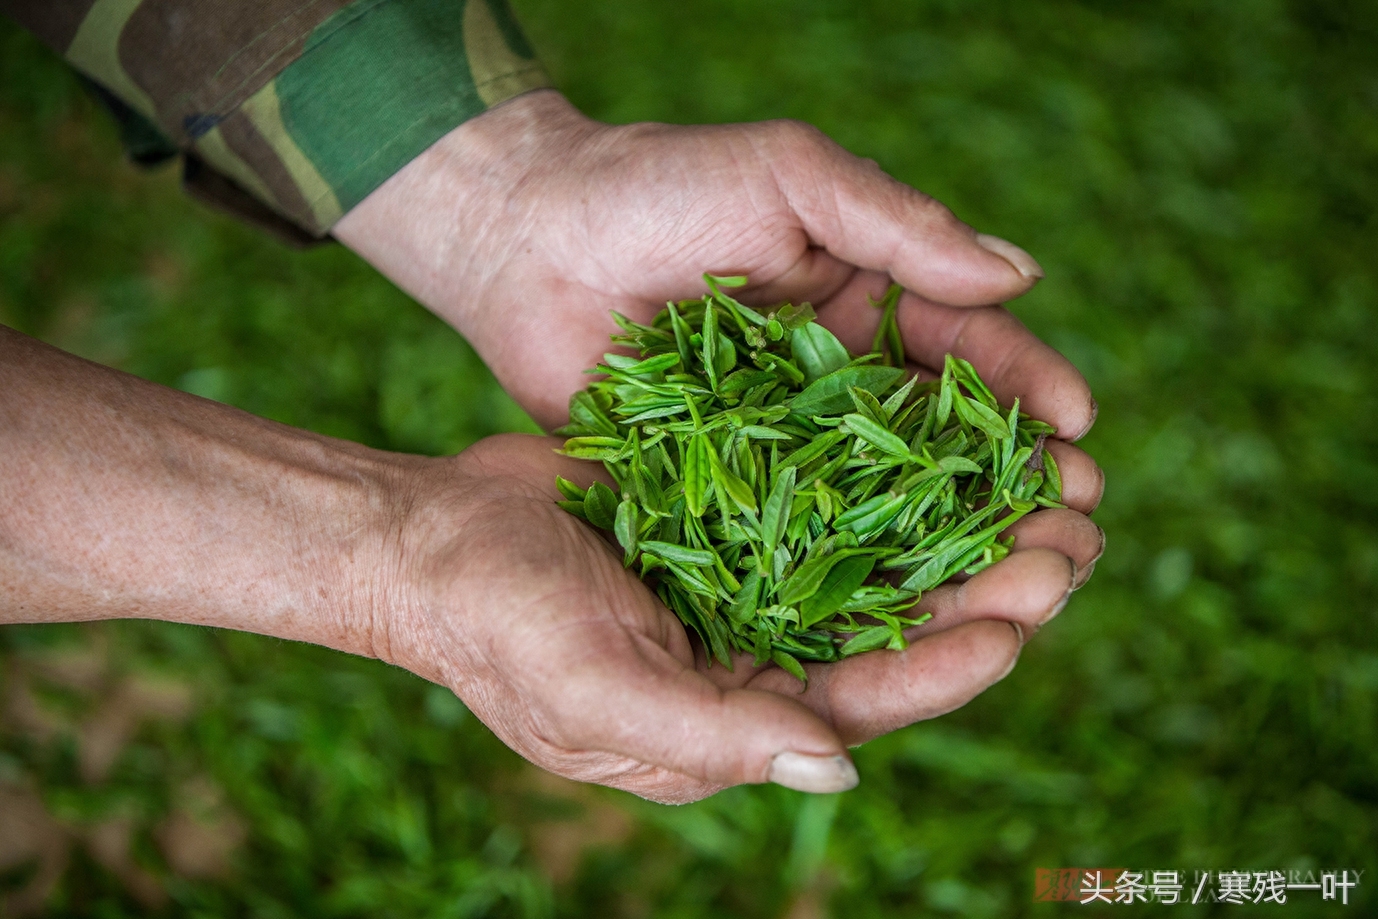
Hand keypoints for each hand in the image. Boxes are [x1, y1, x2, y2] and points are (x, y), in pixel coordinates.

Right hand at [1, 327, 1100, 804]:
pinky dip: (886, 475)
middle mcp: (758, 658)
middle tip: (1074, 534)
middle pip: (896, 629)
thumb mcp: (595, 694)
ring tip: (1042, 480)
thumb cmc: (497, 627)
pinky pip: (828, 498)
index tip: (1027, 611)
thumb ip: (715, 735)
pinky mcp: (733, 518)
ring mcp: (748, 584)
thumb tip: (841, 762)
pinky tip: (942, 432)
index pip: (868, 698)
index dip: (950, 661)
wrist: (427, 539)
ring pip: (878, 561)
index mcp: (737, 716)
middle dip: (986, 588)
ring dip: (956, 527)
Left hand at [334, 91, 1102, 583]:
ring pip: (881, 504)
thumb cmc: (657, 185)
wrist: (524, 241)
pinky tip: (899, 615)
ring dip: (951, 549)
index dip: (1029, 390)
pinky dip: (849, 575)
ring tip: (1018, 590)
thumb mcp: (789, 176)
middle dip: (1013, 488)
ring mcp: (781, 444)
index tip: (1082, 434)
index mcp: (867, 302)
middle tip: (1074, 532)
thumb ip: (899, 224)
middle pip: (942, 444)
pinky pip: (794, 537)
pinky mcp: (720, 492)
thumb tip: (1025, 276)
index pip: (970, 351)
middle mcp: (835, 382)